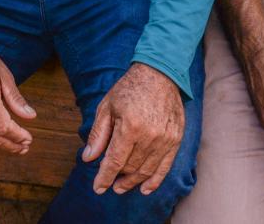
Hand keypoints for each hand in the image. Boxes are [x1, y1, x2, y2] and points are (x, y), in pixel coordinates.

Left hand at [80, 63, 185, 195]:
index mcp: (130, 127)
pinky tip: (145, 189)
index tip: (98, 188)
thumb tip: (88, 158)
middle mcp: (150, 136)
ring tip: (123, 187)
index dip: (104, 177)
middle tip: (110, 184)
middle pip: (131, 167)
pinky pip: (165, 167)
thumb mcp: (107, 107)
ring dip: (133, 182)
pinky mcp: (175, 139)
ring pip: (147, 170)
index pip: (115, 161)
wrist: (160, 73)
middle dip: (118, 178)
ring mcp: (165, 139)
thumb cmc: (129, 89)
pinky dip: (155, 181)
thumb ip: (98, 134)